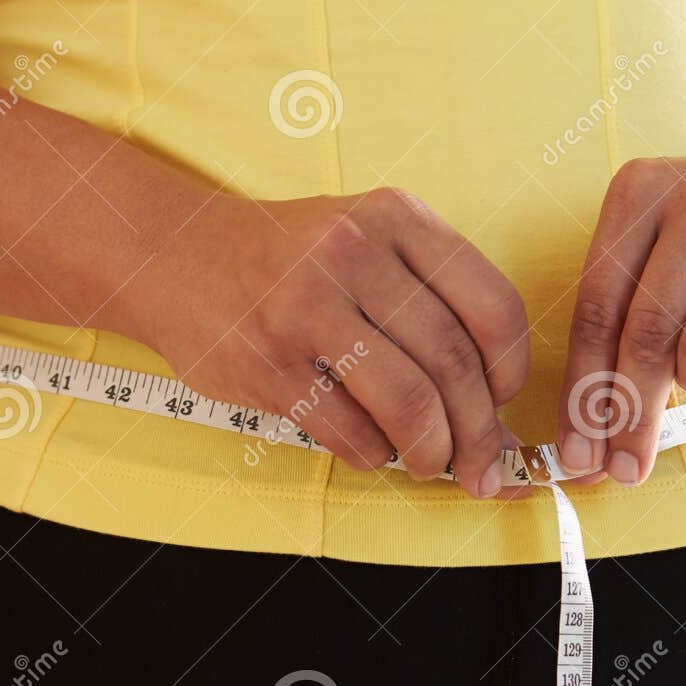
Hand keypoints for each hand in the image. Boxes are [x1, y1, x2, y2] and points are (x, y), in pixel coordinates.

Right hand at [128, 188, 529, 498]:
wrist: (173, 254)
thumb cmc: (291, 262)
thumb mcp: (367, 247)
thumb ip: (434, 312)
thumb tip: (501, 418)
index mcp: (396, 218)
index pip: (492, 306)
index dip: (512, 371)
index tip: (504, 402)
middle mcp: (353, 253)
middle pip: (454, 364)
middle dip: (480, 433)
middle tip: (482, 466)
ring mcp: (304, 307)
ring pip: (409, 403)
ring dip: (434, 452)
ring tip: (432, 464)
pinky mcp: (266, 363)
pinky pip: (349, 431)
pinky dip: (376, 455)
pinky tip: (374, 450)